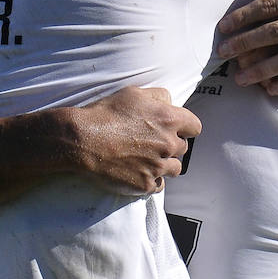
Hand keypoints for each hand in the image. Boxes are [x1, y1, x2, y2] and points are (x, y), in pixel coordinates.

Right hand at [69, 87, 201, 194]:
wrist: (83, 140)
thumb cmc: (106, 113)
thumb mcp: (134, 93)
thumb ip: (159, 96)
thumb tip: (170, 102)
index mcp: (169, 120)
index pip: (195, 127)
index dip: (185, 128)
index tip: (175, 129)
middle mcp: (168, 144)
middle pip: (183, 148)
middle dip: (171, 145)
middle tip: (152, 143)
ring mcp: (158, 167)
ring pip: (174, 169)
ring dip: (164, 164)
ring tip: (147, 159)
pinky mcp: (145, 184)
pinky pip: (158, 185)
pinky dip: (152, 180)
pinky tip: (139, 172)